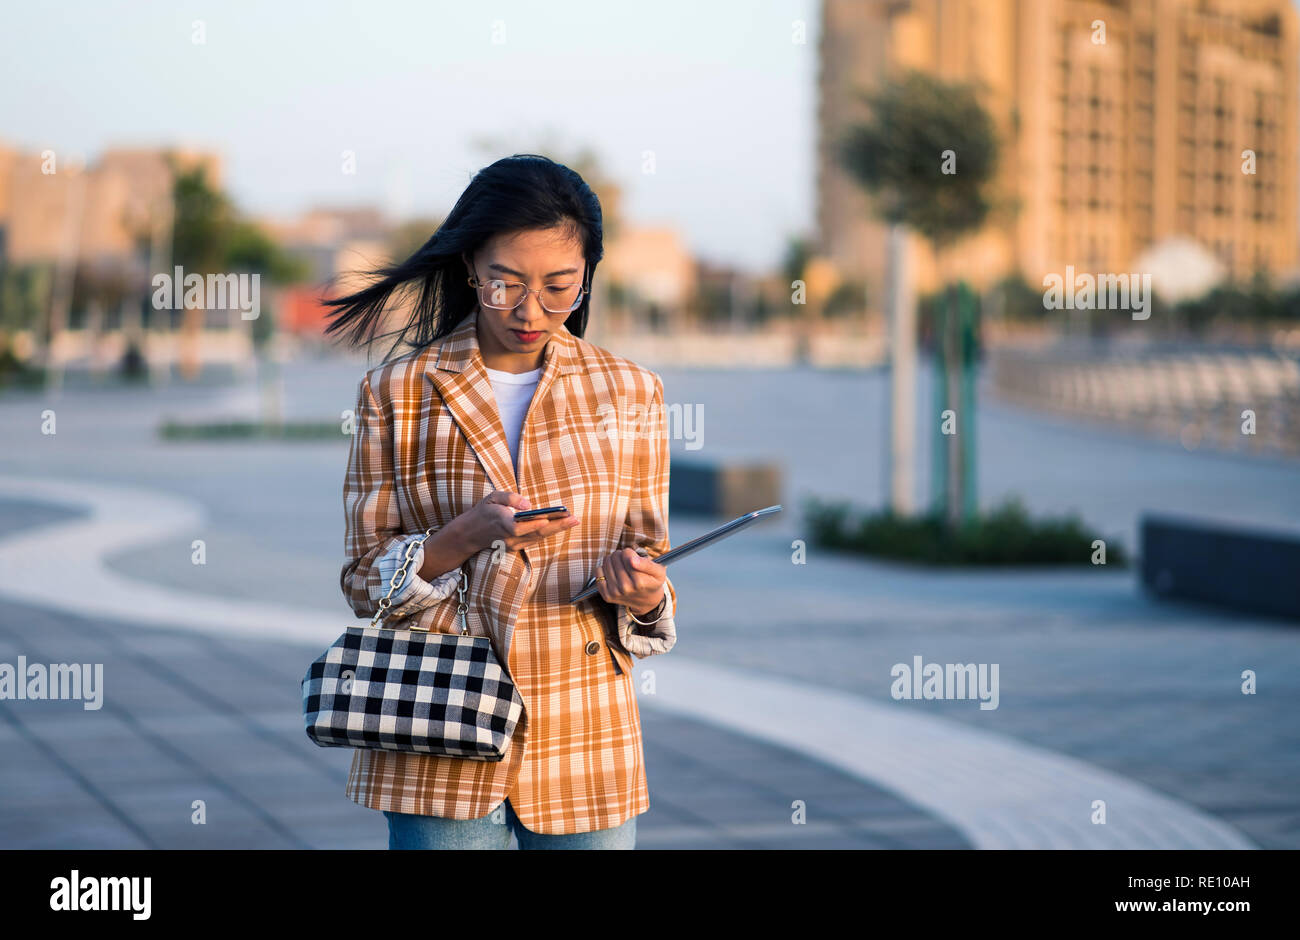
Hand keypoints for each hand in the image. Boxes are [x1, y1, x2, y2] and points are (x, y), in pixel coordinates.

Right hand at [455, 490, 579, 554]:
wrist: (471, 533)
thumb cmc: (484, 511)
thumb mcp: (491, 497)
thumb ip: (509, 498)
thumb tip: (528, 504)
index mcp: (501, 523)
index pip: (518, 527)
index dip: (533, 525)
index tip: (547, 520)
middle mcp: (509, 537)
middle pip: (536, 534)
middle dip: (556, 526)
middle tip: (575, 519)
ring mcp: (514, 545)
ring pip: (538, 538)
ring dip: (557, 530)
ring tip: (573, 520)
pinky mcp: (517, 547)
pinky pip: (536, 540)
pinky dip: (549, 533)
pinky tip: (561, 525)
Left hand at [594, 547, 666, 615]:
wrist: (646, 601)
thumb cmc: (652, 582)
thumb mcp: (658, 572)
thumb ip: (647, 564)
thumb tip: (632, 560)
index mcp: (639, 581)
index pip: (626, 554)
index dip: (630, 553)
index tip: (634, 558)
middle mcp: (625, 588)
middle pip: (615, 556)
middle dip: (622, 555)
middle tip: (628, 562)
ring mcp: (614, 592)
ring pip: (607, 561)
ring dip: (613, 561)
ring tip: (621, 567)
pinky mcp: (606, 595)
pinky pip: (598, 572)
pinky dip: (604, 569)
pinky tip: (613, 573)